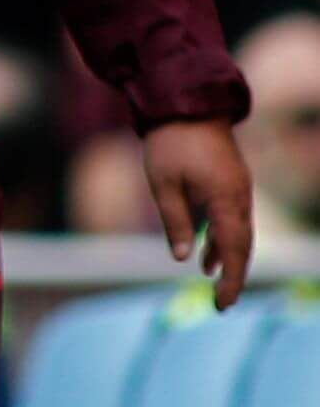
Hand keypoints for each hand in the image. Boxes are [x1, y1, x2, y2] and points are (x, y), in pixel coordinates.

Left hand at [142, 118, 254, 309]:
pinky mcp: (231, 181)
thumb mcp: (163, 183)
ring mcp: (238, 188)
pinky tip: (208, 252)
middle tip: (221, 303)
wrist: (186, 103)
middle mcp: (240, 197)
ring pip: (239, 232)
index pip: (235, 250)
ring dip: (228, 256)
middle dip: (233, 275)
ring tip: (212, 278)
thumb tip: (181, 257)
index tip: (222, 304)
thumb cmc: (170, 142)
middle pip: (242, 245)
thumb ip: (174, 220)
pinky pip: (232, 217)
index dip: (231, 280)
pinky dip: (224, 237)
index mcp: (226, 199)